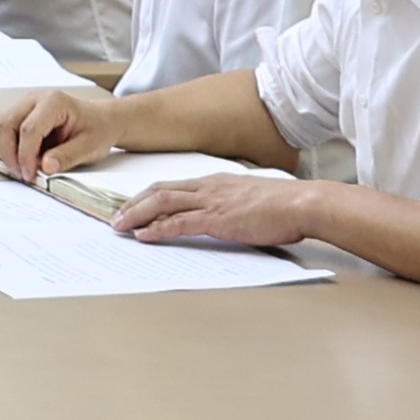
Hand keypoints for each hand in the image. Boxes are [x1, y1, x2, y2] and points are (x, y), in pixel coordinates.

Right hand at [0, 90, 105, 178]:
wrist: (99, 121)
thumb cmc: (96, 130)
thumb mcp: (90, 147)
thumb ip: (67, 156)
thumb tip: (45, 167)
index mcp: (54, 102)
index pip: (29, 128)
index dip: (25, 156)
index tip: (30, 175)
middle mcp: (33, 99)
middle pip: (3, 124)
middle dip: (8, 154)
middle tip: (23, 174)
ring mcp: (21, 106)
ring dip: (1, 150)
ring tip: (21, 166)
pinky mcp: (15, 115)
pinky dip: (0, 147)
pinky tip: (18, 158)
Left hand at [109, 172, 324, 249]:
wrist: (302, 203)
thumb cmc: (285, 205)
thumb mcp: (252, 199)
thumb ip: (232, 204)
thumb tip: (225, 216)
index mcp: (216, 182)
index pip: (173, 186)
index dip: (148, 195)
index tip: (132, 205)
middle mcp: (208, 187)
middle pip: (159, 191)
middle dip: (133, 204)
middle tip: (116, 217)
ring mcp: (212, 202)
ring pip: (162, 204)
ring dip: (137, 215)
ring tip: (120, 227)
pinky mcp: (217, 219)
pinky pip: (179, 223)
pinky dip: (157, 229)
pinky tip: (143, 236)